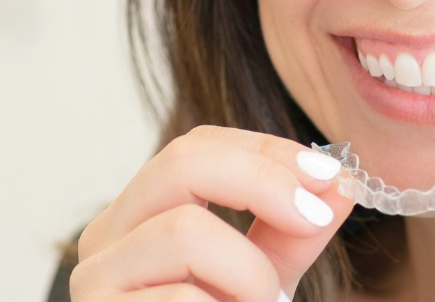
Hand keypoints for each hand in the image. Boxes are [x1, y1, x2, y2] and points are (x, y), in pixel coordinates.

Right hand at [70, 126, 356, 301]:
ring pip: (185, 230)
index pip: (197, 147)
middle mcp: (104, 240)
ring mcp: (93, 282)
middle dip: (264, 183)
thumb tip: (341, 182)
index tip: (330, 175)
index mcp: (138, 218)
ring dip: (249, 272)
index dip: (266, 151)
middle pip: (182, 162)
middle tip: (315, 219)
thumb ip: (295, 232)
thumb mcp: (263, 283)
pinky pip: (183, 299)